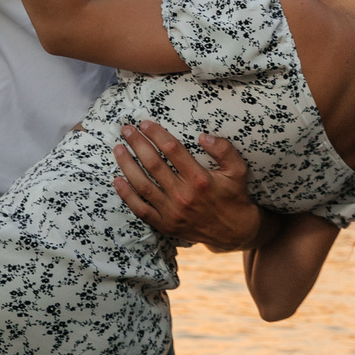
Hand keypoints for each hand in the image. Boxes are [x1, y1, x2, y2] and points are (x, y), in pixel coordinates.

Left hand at [109, 122, 265, 252]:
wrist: (233, 231)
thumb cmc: (233, 195)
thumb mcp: (238, 170)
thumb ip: (224, 150)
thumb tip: (204, 136)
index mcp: (200, 179)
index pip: (173, 150)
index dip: (157, 134)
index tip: (145, 123)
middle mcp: (184, 195)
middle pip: (153, 165)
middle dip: (137, 144)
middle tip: (126, 130)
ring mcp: (172, 212)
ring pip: (142, 185)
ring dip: (127, 165)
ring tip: (118, 149)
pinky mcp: (165, 224)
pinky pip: (140, 209)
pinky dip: (126, 195)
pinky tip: (116, 180)